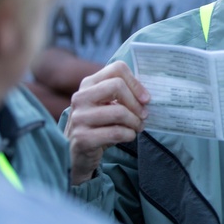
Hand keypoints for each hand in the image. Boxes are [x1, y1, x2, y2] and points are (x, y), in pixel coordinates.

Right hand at [64, 61, 148, 184]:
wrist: (77, 154)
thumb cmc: (99, 126)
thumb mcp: (107, 105)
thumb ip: (122, 94)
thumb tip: (146, 94)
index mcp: (88, 84)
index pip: (117, 69)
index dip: (136, 83)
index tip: (145, 98)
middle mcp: (80, 97)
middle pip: (117, 86)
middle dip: (136, 103)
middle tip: (143, 115)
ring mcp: (79, 118)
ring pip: (119, 112)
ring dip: (136, 122)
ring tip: (137, 127)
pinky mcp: (82, 138)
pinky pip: (116, 132)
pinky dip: (129, 135)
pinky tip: (128, 136)